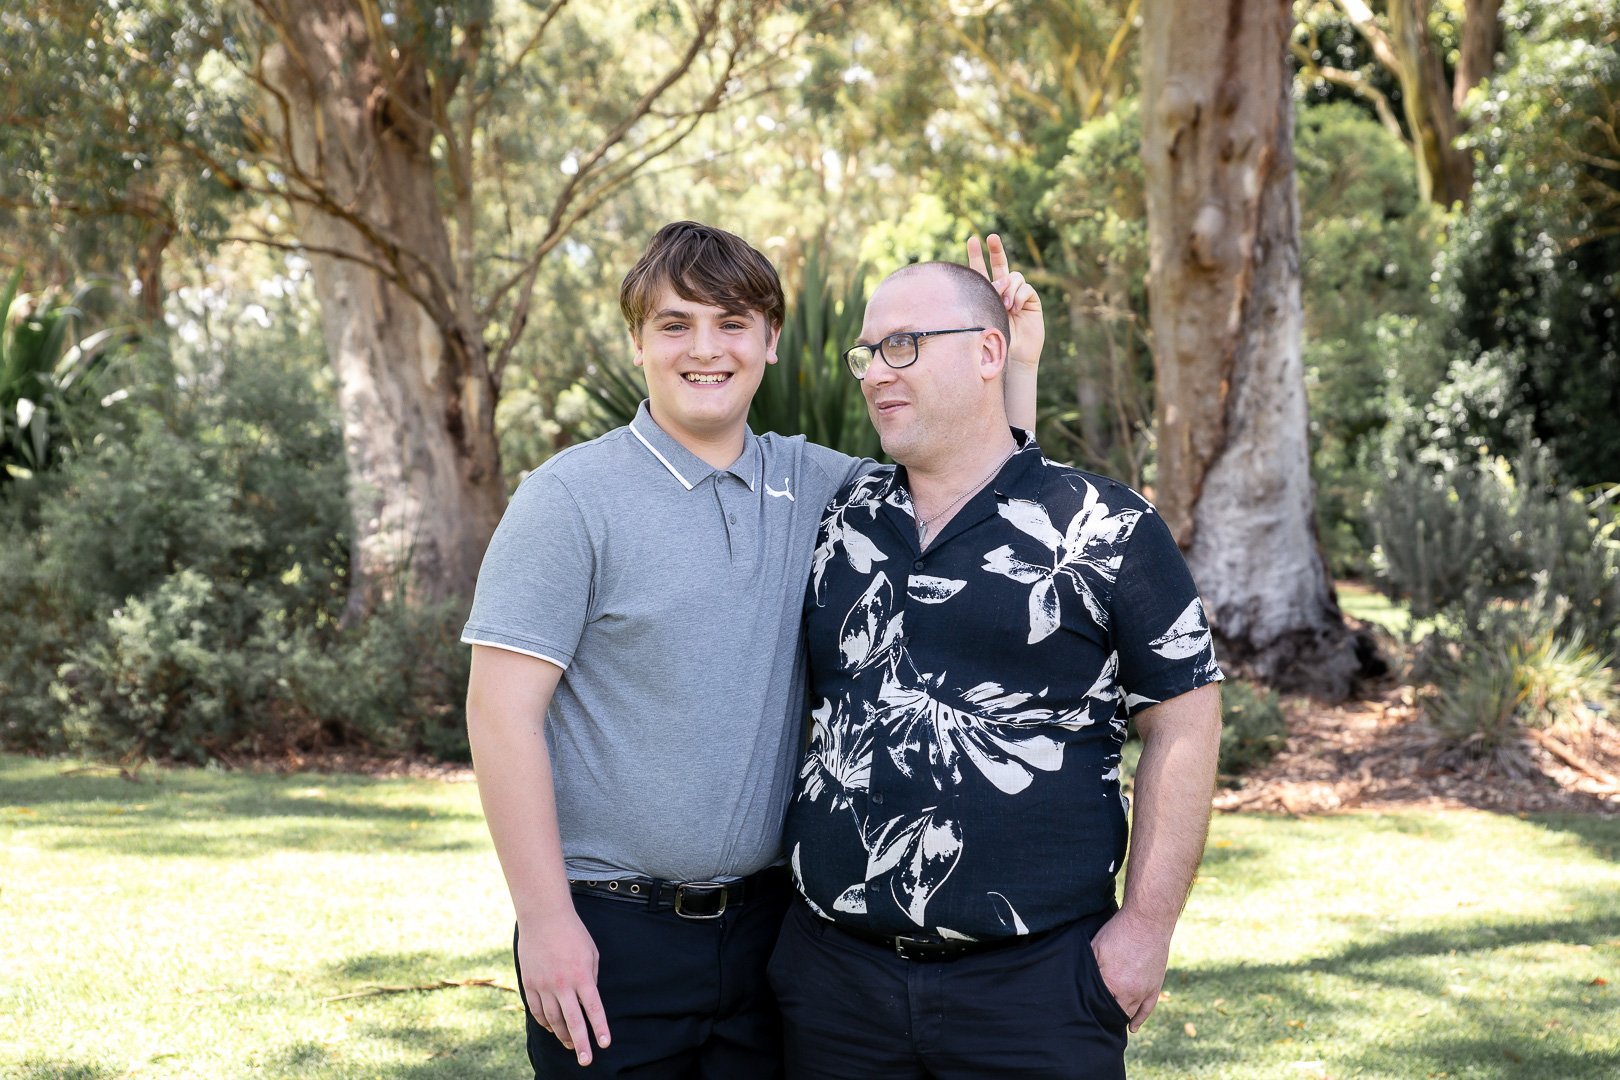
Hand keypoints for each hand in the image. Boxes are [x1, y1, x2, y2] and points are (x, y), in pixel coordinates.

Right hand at [517, 909, 611, 1064]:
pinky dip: (544, 1022)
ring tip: (570, 1045)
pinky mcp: (529, 983)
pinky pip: (536, 1010)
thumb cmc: (572, 933)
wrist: (544, 917)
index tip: (604, 1044)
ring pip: (553, 1019)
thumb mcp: (591, 953)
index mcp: (582, 976)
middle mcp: (562, 984)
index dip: (600, 1028)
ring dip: (562, 1035)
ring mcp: (543, 985)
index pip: (594, 1009)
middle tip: (586, 1060)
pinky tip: (551, 1028)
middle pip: (572, 1021)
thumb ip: (590, 978)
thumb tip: (587, 999)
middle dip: (580, 1043)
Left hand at [966, 232, 1043, 372]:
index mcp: (986, 293)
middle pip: (1000, 264)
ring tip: (1004, 305)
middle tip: (991, 237)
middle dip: (996, 249)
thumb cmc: (993, 341)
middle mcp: (1003, 291)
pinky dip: (1018, 295)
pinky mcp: (1031, 300)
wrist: (1011, 357)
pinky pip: (1025, 287)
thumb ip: (989, 295)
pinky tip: (1014, 309)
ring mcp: (1017, 295)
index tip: (971, 239)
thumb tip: (1002, 279)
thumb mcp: (983, 316)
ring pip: (1014, 276)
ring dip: (1008, 287)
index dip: (976, 255)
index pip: (980, 271)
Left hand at [1089, 907, 1174, 1031]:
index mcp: (1111, 983)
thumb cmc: (1118, 932)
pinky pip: (1147, 1009)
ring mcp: (1143, 991)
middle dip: (1104, 1016)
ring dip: (1120, 1018)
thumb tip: (1080, 984)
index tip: (1083, 1012)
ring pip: (1130, 1013)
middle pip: (1114, 1013)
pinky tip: (1133, 1027)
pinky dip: (1139, 1019)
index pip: (1097, 1005)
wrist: (1147, 922)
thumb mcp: (1095, 948)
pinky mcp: (1154, 987)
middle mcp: (1128, 992)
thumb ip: (1089, 969)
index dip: (1090, 1008)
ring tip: (1109, 1023)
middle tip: (1094, 1019)